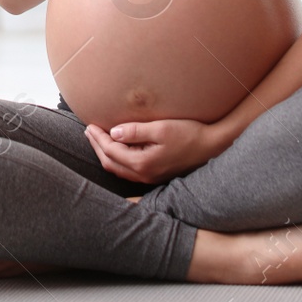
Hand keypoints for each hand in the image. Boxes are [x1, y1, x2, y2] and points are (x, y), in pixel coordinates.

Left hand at [84, 117, 237, 183]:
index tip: (90, 124)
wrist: (212, 146)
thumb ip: (136, 131)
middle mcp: (144, 174)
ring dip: (106, 154)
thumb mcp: (161, 128)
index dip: (98, 138)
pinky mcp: (156, 175)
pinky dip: (117, 159)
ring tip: (98, 139)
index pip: (111, 151)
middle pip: (111, 163)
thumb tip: (113, 132)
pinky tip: (117, 149)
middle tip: (89, 131)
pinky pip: (128, 170)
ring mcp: (150, 177)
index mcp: (143, 163)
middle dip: (97, 147)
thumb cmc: (189, 134)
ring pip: (118, 169)